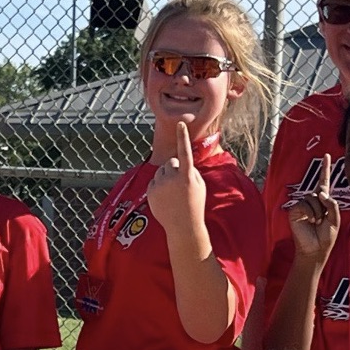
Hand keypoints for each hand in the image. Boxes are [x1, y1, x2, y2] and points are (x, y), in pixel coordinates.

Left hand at [145, 121, 205, 241]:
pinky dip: (159, 186)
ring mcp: (160, 185)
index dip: (183, 136)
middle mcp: (172, 178)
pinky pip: (154, 181)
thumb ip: (190, 170)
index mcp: (187, 175)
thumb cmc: (194, 204)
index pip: (184, 151)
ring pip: (161, 171)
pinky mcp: (150, 191)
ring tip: (173, 194)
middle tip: (180, 185)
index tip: (180, 123)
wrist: (183, 226)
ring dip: (166, 177)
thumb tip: (177, 163)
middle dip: (174, 168)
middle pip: (170, 162)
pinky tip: (166, 198)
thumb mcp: (199, 185)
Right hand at [286, 154, 341, 262]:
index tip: (326, 156)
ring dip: (317, 211)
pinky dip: (310, 212)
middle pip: (319, 192)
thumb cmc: (326, 237)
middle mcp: (312, 201)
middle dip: (323, 206)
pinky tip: (310, 221)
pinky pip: (303, 204)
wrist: (316, 250)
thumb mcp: (336, 219)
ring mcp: (303, 206)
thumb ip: (332, 205)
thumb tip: (320, 194)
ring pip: (312, 198)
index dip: (325, 169)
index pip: (324, 182)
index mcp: (323, 202)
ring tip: (316, 222)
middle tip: (321, 220)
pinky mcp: (295, 210)